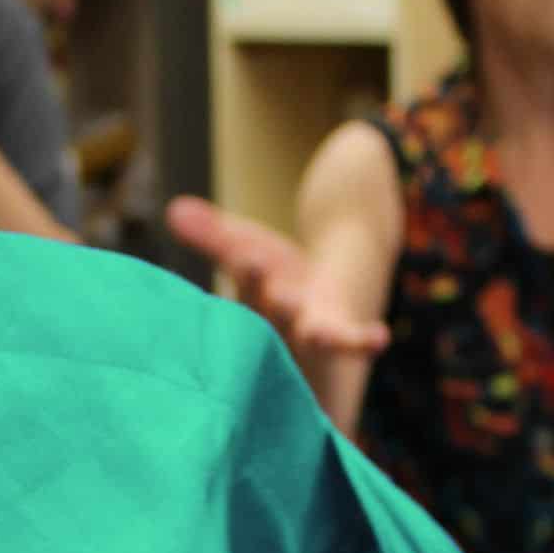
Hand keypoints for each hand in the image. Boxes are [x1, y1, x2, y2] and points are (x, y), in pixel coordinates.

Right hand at [165, 195, 390, 358]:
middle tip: (282, 295)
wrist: (317, 292)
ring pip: (310, 337)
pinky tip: (380, 337)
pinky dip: (363, 343)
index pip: (245, 288)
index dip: (248, 274)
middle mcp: (277, 324)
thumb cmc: (268, 276)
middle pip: (274, 317)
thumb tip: (174, 209)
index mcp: (249, 301)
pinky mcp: (340, 336)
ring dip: (314, 334)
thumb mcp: (241, 249)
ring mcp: (309, 335)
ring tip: (318, 330)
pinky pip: (352, 343)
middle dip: (275, 306)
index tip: (248, 257)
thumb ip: (211, 234)